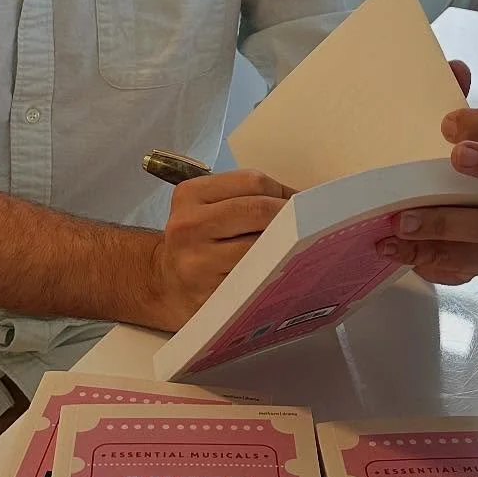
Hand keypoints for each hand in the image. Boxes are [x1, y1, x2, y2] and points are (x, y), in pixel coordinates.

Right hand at [147, 169, 291, 330]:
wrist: (165, 283)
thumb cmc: (197, 241)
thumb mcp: (206, 207)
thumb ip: (245, 197)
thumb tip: (303, 200)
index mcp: (190, 195)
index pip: (252, 181)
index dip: (284, 191)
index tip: (301, 204)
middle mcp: (188, 226)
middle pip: (258, 211)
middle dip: (292, 217)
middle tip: (312, 225)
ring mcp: (197, 264)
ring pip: (260, 247)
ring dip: (287, 246)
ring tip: (301, 247)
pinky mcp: (209, 295)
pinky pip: (255, 280)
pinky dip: (275, 273)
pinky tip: (284, 271)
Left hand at [377, 60, 477, 286]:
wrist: (409, 214)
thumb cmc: (426, 165)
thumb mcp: (423, 131)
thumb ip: (441, 98)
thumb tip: (457, 68)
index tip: (447, 125)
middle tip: (454, 160)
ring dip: (448, 225)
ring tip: (402, 223)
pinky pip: (469, 265)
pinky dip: (433, 259)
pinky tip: (399, 251)